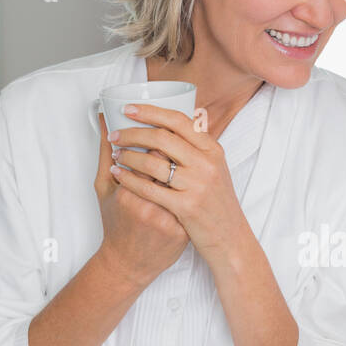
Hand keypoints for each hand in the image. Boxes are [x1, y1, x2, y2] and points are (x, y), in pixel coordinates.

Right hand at [94, 111, 187, 287]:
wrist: (130, 263)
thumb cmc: (115, 222)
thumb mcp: (104, 188)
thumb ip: (105, 151)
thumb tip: (105, 119)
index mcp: (128, 194)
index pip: (151, 155)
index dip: (156, 140)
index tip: (154, 135)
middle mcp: (150, 206)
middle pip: (171, 165)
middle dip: (169, 151)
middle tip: (166, 145)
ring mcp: (169, 220)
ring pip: (183, 181)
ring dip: (181, 167)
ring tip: (174, 165)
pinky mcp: (182, 230)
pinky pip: (189, 199)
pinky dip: (187, 187)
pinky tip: (184, 184)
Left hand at [108, 102, 246, 261]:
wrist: (229, 237)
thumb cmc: (217, 203)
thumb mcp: (215, 169)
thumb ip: (197, 147)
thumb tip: (171, 122)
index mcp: (212, 150)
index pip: (178, 121)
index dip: (150, 112)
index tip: (128, 109)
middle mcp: (206, 164)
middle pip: (161, 138)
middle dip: (132, 133)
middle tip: (115, 134)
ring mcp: (197, 185)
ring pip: (152, 163)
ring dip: (128, 155)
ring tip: (116, 153)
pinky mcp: (186, 206)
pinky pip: (149, 188)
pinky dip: (128, 179)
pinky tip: (118, 174)